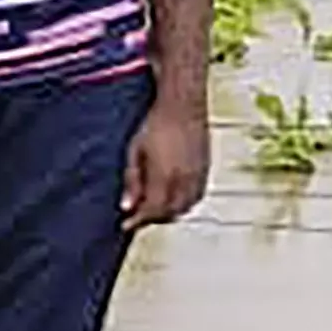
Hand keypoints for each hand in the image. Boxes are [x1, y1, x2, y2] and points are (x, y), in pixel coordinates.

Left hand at [120, 94, 210, 229]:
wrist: (183, 105)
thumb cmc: (155, 124)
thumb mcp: (135, 151)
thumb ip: (132, 181)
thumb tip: (126, 207)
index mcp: (164, 174)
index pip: (152, 210)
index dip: (138, 221)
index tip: (126, 225)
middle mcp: (184, 179)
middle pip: (169, 212)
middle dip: (152, 218)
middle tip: (137, 217)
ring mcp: (198, 175)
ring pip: (184, 208)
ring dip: (168, 213)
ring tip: (153, 209)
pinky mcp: (206, 170)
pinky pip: (196, 197)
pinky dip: (183, 204)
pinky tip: (172, 199)